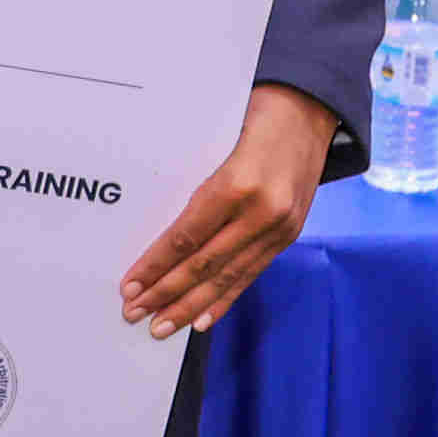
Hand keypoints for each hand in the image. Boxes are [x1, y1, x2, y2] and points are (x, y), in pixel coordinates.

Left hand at [119, 83, 337, 338]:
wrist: (307, 111)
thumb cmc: (251, 119)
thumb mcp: (216, 144)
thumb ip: (193, 188)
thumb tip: (152, 235)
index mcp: (236, 184)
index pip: (186, 237)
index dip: (155, 266)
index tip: (130, 287)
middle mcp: (260, 211)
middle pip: (204, 264)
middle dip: (166, 293)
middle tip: (134, 314)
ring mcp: (279, 226)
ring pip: (227, 275)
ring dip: (190, 304)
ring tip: (161, 326)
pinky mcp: (289, 234)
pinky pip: (251, 273)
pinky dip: (225, 298)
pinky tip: (203, 319)